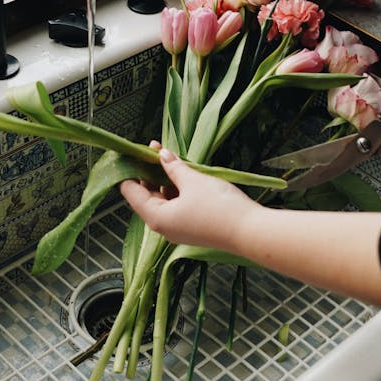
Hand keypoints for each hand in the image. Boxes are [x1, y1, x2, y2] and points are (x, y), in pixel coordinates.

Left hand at [120, 148, 252, 251]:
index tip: (131, 152)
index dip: (129, 170)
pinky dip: (178, 189)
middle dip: (149, 171)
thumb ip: (173, 167)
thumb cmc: (219, 207)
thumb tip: (160, 154)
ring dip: (165, 179)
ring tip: (170, 157)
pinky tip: (184, 173)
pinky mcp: (192, 227)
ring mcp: (178, 228)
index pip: (130, 191)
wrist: (251, 232)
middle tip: (153, 148)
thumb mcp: (193, 180)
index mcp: (156, 217)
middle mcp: (163, 226)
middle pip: (146, 195)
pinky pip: (177, 205)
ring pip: (163, 199)